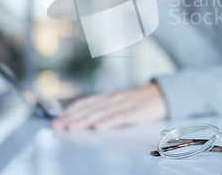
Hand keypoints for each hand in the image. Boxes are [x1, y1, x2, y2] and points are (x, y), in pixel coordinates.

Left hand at [51, 82, 167, 130]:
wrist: (166, 94)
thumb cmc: (142, 101)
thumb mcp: (121, 103)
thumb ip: (105, 110)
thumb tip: (85, 123)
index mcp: (109, 97)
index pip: (85, 103)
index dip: (69, 112)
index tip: (56, 121)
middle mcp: (114, 98)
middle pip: (90, 108)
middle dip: (71, 118)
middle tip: (56, 126)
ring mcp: (126, 104)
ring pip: (102, 112)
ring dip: (85, 120)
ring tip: (71, 128)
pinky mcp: (138, 111)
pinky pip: (122, 117)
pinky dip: (110, 122)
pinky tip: (99, 127)